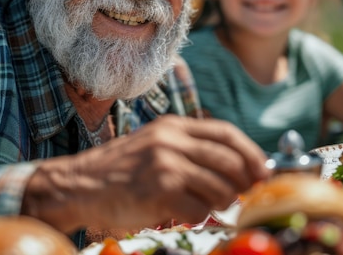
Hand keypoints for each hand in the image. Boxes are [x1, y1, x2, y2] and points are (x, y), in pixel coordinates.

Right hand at [22, 116, 268, 232]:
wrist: (81, 185)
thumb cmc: (121, 169)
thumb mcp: (156, 144)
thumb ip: (190, 148)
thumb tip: (237, 166)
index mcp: (174, 126)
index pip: (226, 133)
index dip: (250, 153)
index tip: (261, 171)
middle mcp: (172, 140)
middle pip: (229, 160)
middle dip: (242, 182)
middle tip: (241, 195)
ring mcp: (166, 164)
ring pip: (220, 187)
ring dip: (222, 202)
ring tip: (210, 205)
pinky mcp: (160, 190)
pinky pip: (199, 209)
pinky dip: (199, 215)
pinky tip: (185, 212)